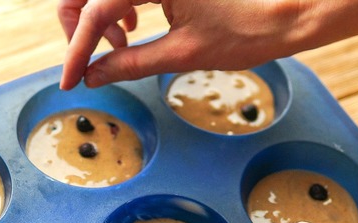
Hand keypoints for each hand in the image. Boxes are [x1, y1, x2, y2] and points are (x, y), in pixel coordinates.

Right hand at [58, 0, 305, 89]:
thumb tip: (94, 76)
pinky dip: (119, 7)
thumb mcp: (182, 53)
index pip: (94, 10)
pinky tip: (133, 27)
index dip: (78, 50)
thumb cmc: (245, 31)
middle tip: (89, 63)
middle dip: (80, 27)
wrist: (287, 14)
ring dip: (99, 17)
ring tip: (120, 47)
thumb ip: (131, 63)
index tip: (70, 81)